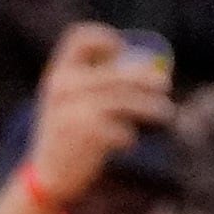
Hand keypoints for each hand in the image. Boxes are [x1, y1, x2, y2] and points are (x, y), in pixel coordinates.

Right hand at [9, 21, 173, 213]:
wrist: (47, 175)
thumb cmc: (66, 133)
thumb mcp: (67, 101)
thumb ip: (93, 82)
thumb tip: (144, 67)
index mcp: (57, 73)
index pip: (78, 38)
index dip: (104, 38)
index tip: (122, 51)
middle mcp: (63, 87)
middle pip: (115, 72)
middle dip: (144, 77)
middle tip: (165, 84)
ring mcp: (74, 110)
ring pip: (125, 101)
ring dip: (150, 106)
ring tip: (166, 112)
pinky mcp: (88, 135)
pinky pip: (122, 129)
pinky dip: (129, 136)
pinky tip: (126, 142)